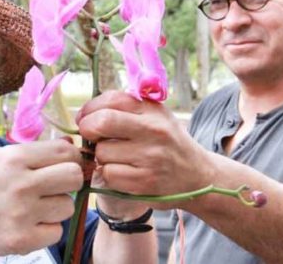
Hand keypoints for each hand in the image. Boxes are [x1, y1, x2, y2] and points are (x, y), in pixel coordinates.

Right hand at [0, 139, 82, 258]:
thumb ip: (34, 150)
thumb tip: (69, 142)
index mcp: (14, 158)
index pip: (65, 151)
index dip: (72, 157)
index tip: (66, 164)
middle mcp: (21, 184)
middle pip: (74, 176)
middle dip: (70, 181)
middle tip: (56, 186)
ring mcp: (23, 214)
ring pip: (68, 206)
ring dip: (57, 207)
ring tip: (36, 206)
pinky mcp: (23, 240)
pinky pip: (57, 232)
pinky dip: (47, 230)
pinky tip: (29, 224)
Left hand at [77, 90, 214, 209]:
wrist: (198, 176)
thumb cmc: (168, 143)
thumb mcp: (156, 117)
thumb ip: (126, 108)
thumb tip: (85, 113)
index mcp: (153, 110)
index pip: (111, 99)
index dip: (90, 108)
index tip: (84, 117)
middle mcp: (154, 130)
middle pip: (101, 122)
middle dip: (87, 129)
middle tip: (90, 136)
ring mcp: (150, 157)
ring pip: (102, 152)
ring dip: (101, 156)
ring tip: (116, 157)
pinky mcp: (145, 182)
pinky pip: (109, 174)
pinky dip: (109, 174)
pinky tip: (122, 172)